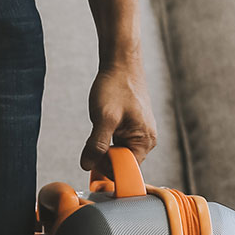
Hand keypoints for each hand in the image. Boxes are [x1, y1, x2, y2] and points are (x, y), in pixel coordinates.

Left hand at [81, 61, 158, 176]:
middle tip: (92, 141)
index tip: (92, 158)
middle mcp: (147, 140)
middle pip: (122, 163)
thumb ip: (96, 145)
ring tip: (100, 126)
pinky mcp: (134, 126)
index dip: (107, 168)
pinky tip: (104, 123)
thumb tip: (86, 166)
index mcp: (145, 141)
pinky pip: (119, 142)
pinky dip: (107, 138)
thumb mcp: (103, 118)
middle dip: (104, 156)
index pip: (125, 170)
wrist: (121, 63)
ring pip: (118, 152)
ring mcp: (141, 133)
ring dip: (104, 146)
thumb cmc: (116, 86)